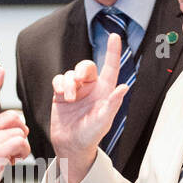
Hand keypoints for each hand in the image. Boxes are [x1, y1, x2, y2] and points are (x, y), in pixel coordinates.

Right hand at [0, 67, 30, 182]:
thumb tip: (18, 131)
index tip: (0, 70)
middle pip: (13, 116)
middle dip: (21, 131)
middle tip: (15, 148)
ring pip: (19, 131)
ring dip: (22, 147)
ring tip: (12, 158)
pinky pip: (19, 143)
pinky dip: (21, 153)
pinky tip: (12, 162)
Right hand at [49, 33, 130, 182]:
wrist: (70, 145)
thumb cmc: (90, 135)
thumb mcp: (103, 121)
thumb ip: (112, 104)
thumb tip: (124, 87)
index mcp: (105, 91)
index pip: (111, 67)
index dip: (113, 51)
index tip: (114, 36)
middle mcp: (91, 87)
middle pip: (86, 66)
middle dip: (80, 70)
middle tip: (77, 83)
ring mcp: (76, 90)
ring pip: (70, 73)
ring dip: (68, 84)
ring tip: (68, 99)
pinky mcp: (61, 93)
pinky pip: (58, 79)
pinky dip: (59, 84)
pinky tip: (60, 95)